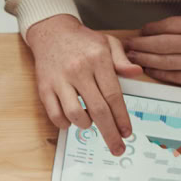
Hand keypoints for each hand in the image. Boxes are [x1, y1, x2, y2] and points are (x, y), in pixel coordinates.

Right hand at [25, 14, 141, 155]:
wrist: (51, 32)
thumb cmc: (81, 41)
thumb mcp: (107, 43)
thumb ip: (122, 60)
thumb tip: (136, 73)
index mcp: (98, 59)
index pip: (114, 95)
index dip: (122, 117)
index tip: (127, 132)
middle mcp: (79, 70)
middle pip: (98, 110)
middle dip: (110, 133)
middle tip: (117, 148)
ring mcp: (60, 80)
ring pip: (76, 114)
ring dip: (86, 125)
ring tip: (90, 123)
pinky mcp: (45, 88)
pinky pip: (55, 115)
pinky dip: (65, 123)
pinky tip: (71, 120)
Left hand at [124, 13, 180, 89]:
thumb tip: (165, 31)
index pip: (169, 27)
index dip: (150, 30)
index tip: (140, 32)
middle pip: (162, 45)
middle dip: (141, 46)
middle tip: (127, 47)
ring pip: (166, 63)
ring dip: (146, 61)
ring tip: (133, 60)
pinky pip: (177, 78)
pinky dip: (161, 75)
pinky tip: (151, 72)